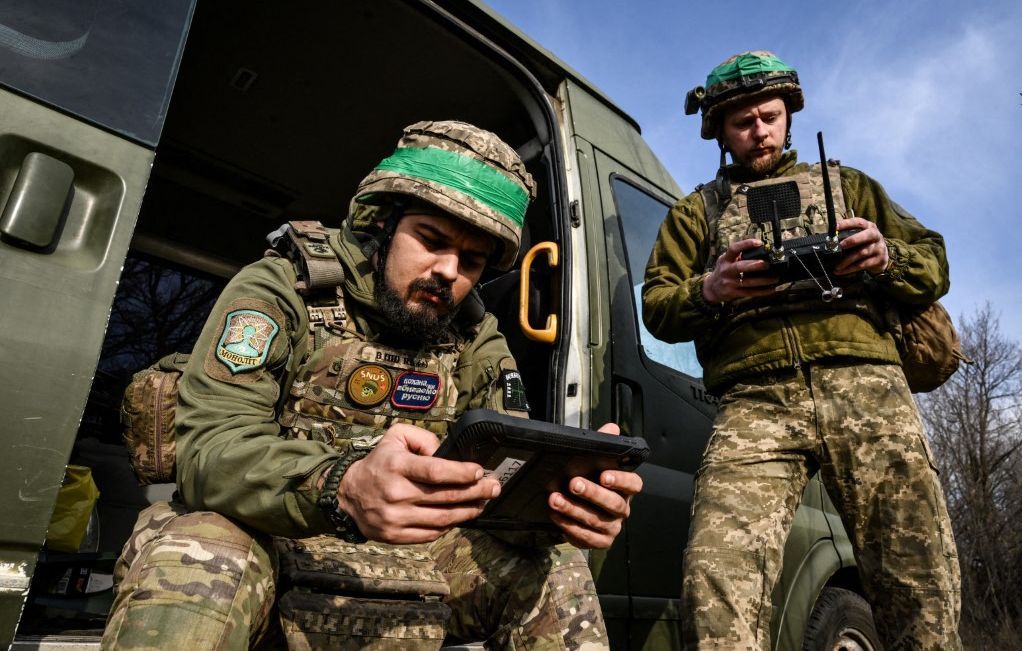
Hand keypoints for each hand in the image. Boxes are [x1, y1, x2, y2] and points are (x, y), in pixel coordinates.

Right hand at [337, 423, 500, 543]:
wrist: (348, 494)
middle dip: (476, 492)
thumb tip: (446, 453)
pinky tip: (460, 517)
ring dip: (468, 511)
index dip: (462, 472)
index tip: (480, 471)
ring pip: (442, 519)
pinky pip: (430, 534)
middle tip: (494, 488)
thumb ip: (423, 439)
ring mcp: (395, 517)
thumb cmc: (379, 462)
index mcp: (397, 466)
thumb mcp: (396, 437)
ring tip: (482, 503)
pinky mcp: (395, 535)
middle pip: (445, 497)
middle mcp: (396, 493)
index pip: (435, 471)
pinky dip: (448, 526)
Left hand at [547, 423, 643, 548]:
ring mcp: (612, 527)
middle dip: (592, 494)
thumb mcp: (592, 461)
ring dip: (574, 509)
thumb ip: (603, 444)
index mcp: (625, 488)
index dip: (621, 480)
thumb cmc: (586, 479)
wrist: (571, 504)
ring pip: (597, 521)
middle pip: (614, 504)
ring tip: (555, 499)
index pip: (633, 484)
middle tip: (573, 483)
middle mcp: (622, 508)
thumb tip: (611, 428)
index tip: (604, 475)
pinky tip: (556, 516)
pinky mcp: (600, 541)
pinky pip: (587, 537)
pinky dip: (570, 527)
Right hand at [702, 238, 777, 302]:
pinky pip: (750, 293)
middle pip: (740, 267)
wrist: (712, 288)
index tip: (759, 243)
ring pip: (748, 282)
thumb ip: (738, 255)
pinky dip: (762, 291)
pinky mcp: (733, 293)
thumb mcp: (726, 260)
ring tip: (775, 278)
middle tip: (767, 264)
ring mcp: (729, 283)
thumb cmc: (724, 271)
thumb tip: (759, 248)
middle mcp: (726, 270)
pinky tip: (772, 289)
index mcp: (725, 259)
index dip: (746, 244)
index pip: (734, 249)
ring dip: (763, 280)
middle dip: (755, 265)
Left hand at [834, 217, 888, 275]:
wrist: (882, 257)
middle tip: (840, 246)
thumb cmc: (865, 244)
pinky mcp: (880, 259)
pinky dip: (850, 269)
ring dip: (847, 260)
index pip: (858, 222)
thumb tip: (830, 240)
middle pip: (866, 235)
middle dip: (852, 240)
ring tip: (836, 266)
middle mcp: (876, 235)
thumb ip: (848, 236)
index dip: (847, 224)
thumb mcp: (859, 236)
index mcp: (869, 226)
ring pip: (862, 253)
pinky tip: (842, 271)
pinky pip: (863, 264)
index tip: (835, 227)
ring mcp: (879, 247)